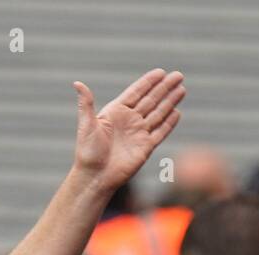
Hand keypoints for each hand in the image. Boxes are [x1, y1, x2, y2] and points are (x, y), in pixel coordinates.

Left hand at [74, 69, 184, 193]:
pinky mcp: (145, 147)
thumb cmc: (88, 152)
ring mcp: (138, 134)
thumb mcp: (87, 125)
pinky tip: (177, 112)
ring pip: (158, 114)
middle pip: (151, 100)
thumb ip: (86, 103)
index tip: (161, 72)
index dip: (148, 82)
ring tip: (181, 89)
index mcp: (116, 112)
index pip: (136, 93)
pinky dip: (169, 123)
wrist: (95, 177)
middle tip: (178, 75)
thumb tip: (77, 83)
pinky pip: (160, 132)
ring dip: (170, 102)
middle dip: (164, 88)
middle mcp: (129, 121)